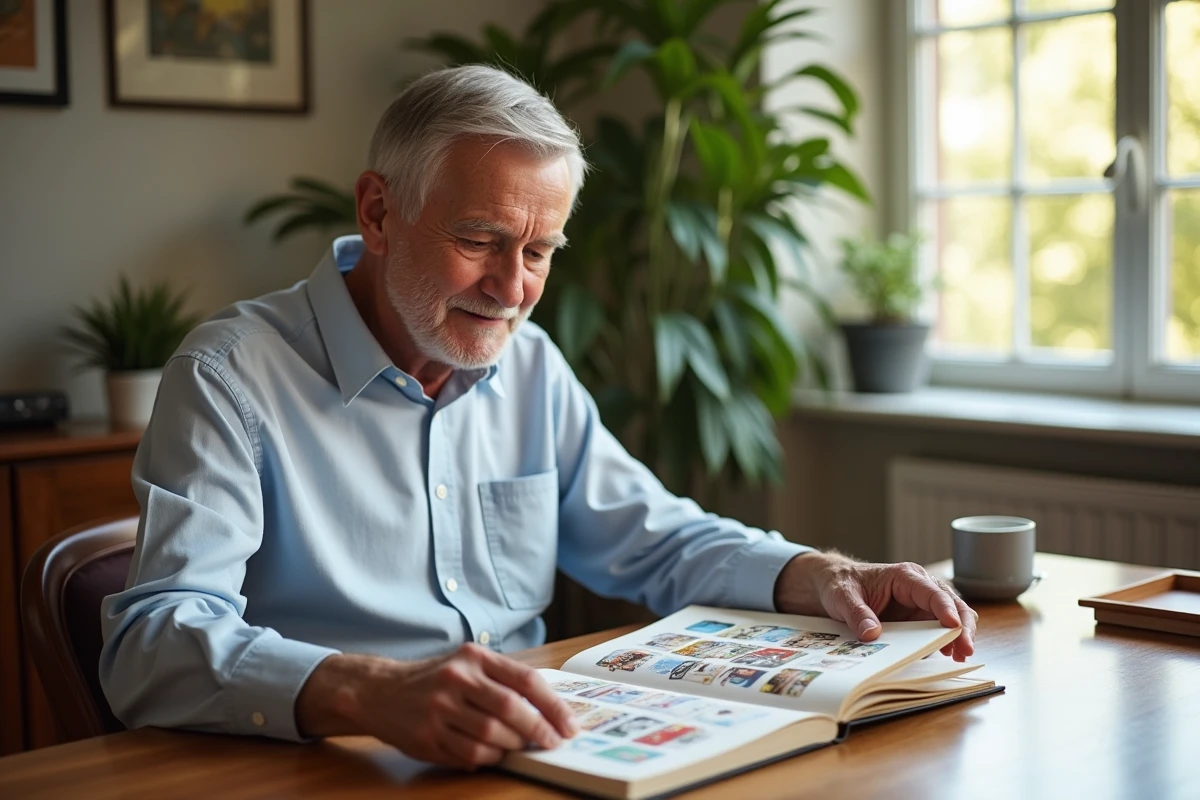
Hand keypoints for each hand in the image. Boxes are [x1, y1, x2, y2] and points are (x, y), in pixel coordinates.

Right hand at [296, 644, 577, 768]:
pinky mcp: (427, 736)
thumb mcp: (468, 663)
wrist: (380, 691)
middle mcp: (456, 679)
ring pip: (491, 736)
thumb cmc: (436, 679)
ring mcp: (439, 709)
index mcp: (473, 657)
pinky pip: (470, 755)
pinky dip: (489, 758)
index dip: (552, 705)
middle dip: (538, 730)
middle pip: (510, 709)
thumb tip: (550, 708)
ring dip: (513, 746)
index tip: (569, 724)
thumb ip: (503, 678)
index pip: (524, 680)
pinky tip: (493, 753)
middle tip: (552, 742)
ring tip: (520, 746)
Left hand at [773, 551, 977, 661]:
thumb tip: (873, 634)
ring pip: (952, 617)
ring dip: (959, 636)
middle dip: (962, 626)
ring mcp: (920, 604)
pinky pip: (938, 630)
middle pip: (952, 604)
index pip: (932, 592)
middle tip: (965, 649)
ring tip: (960, 656)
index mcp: (904, 576)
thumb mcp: (842, 596)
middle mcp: (919, 587)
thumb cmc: (840, 584)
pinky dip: (946, 642)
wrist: (834, 584)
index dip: (946, 609)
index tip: (954, 626)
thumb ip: (857, 613)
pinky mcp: (917, 619)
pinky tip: (948, 656)